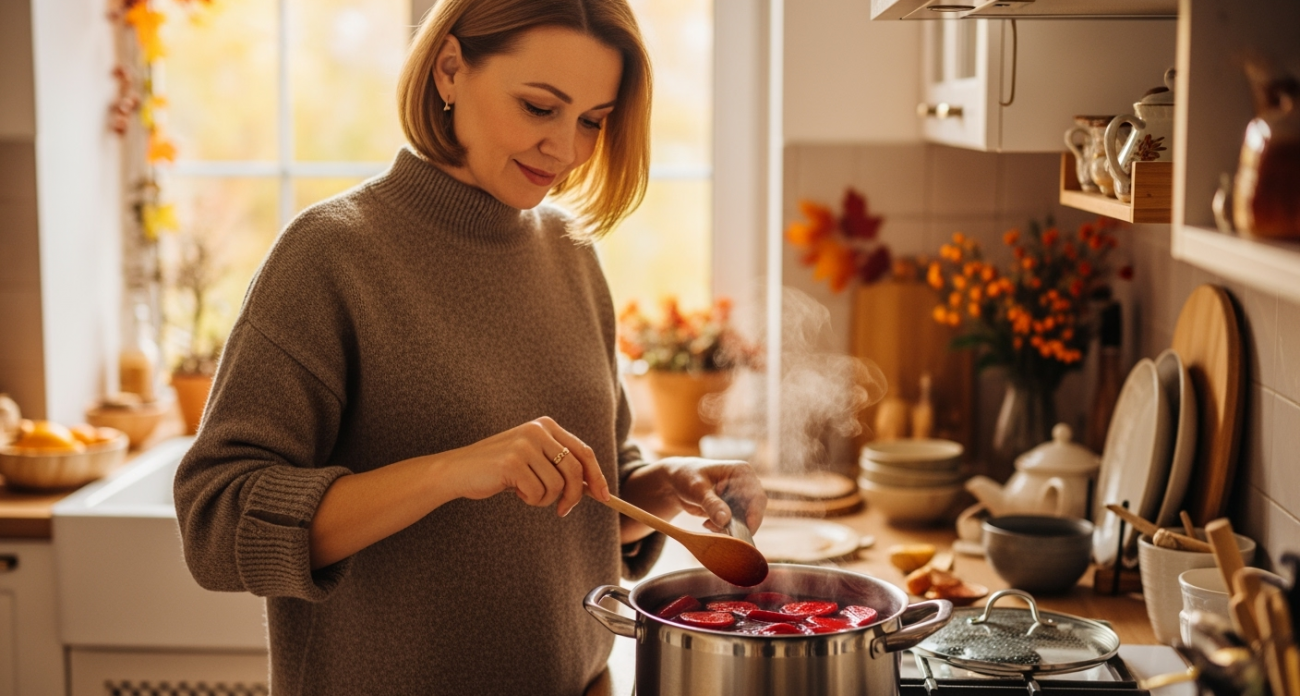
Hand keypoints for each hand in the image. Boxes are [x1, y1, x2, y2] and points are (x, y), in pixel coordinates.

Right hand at [436, 417, 609, 516]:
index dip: (596, 476)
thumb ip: (558, 465)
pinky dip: (530, 499)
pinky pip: (538, 492)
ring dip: (544, 499)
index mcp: (545, 426)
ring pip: (556, 485)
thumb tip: (593, 487)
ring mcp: (525, 445)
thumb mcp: (532, 460)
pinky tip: (514, 492)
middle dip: (574, 496)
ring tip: (526, 493)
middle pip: (574, 469)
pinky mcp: (513, 462)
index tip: (605, 497)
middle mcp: (537, 430)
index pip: (583, 451)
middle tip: (563, 511)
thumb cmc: (498, 470)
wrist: (458, 470)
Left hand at [657, 457, 766, 533]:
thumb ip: (711, 504)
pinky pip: (735, 525)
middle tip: (718, 530)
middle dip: (739, 525)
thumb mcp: (697, 489)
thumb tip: (725, 520)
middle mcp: (745, 485)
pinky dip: (723, 529)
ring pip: (745, 521)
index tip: (745, 532)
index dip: (754, 515)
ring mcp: (740, 498)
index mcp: (742, 472)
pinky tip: (707, 523)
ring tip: (707, 524)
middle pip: (754, 511)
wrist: (676, 483)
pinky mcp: (733, 509)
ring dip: (729, 528)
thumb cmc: (686, 477)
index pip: (757, 496)